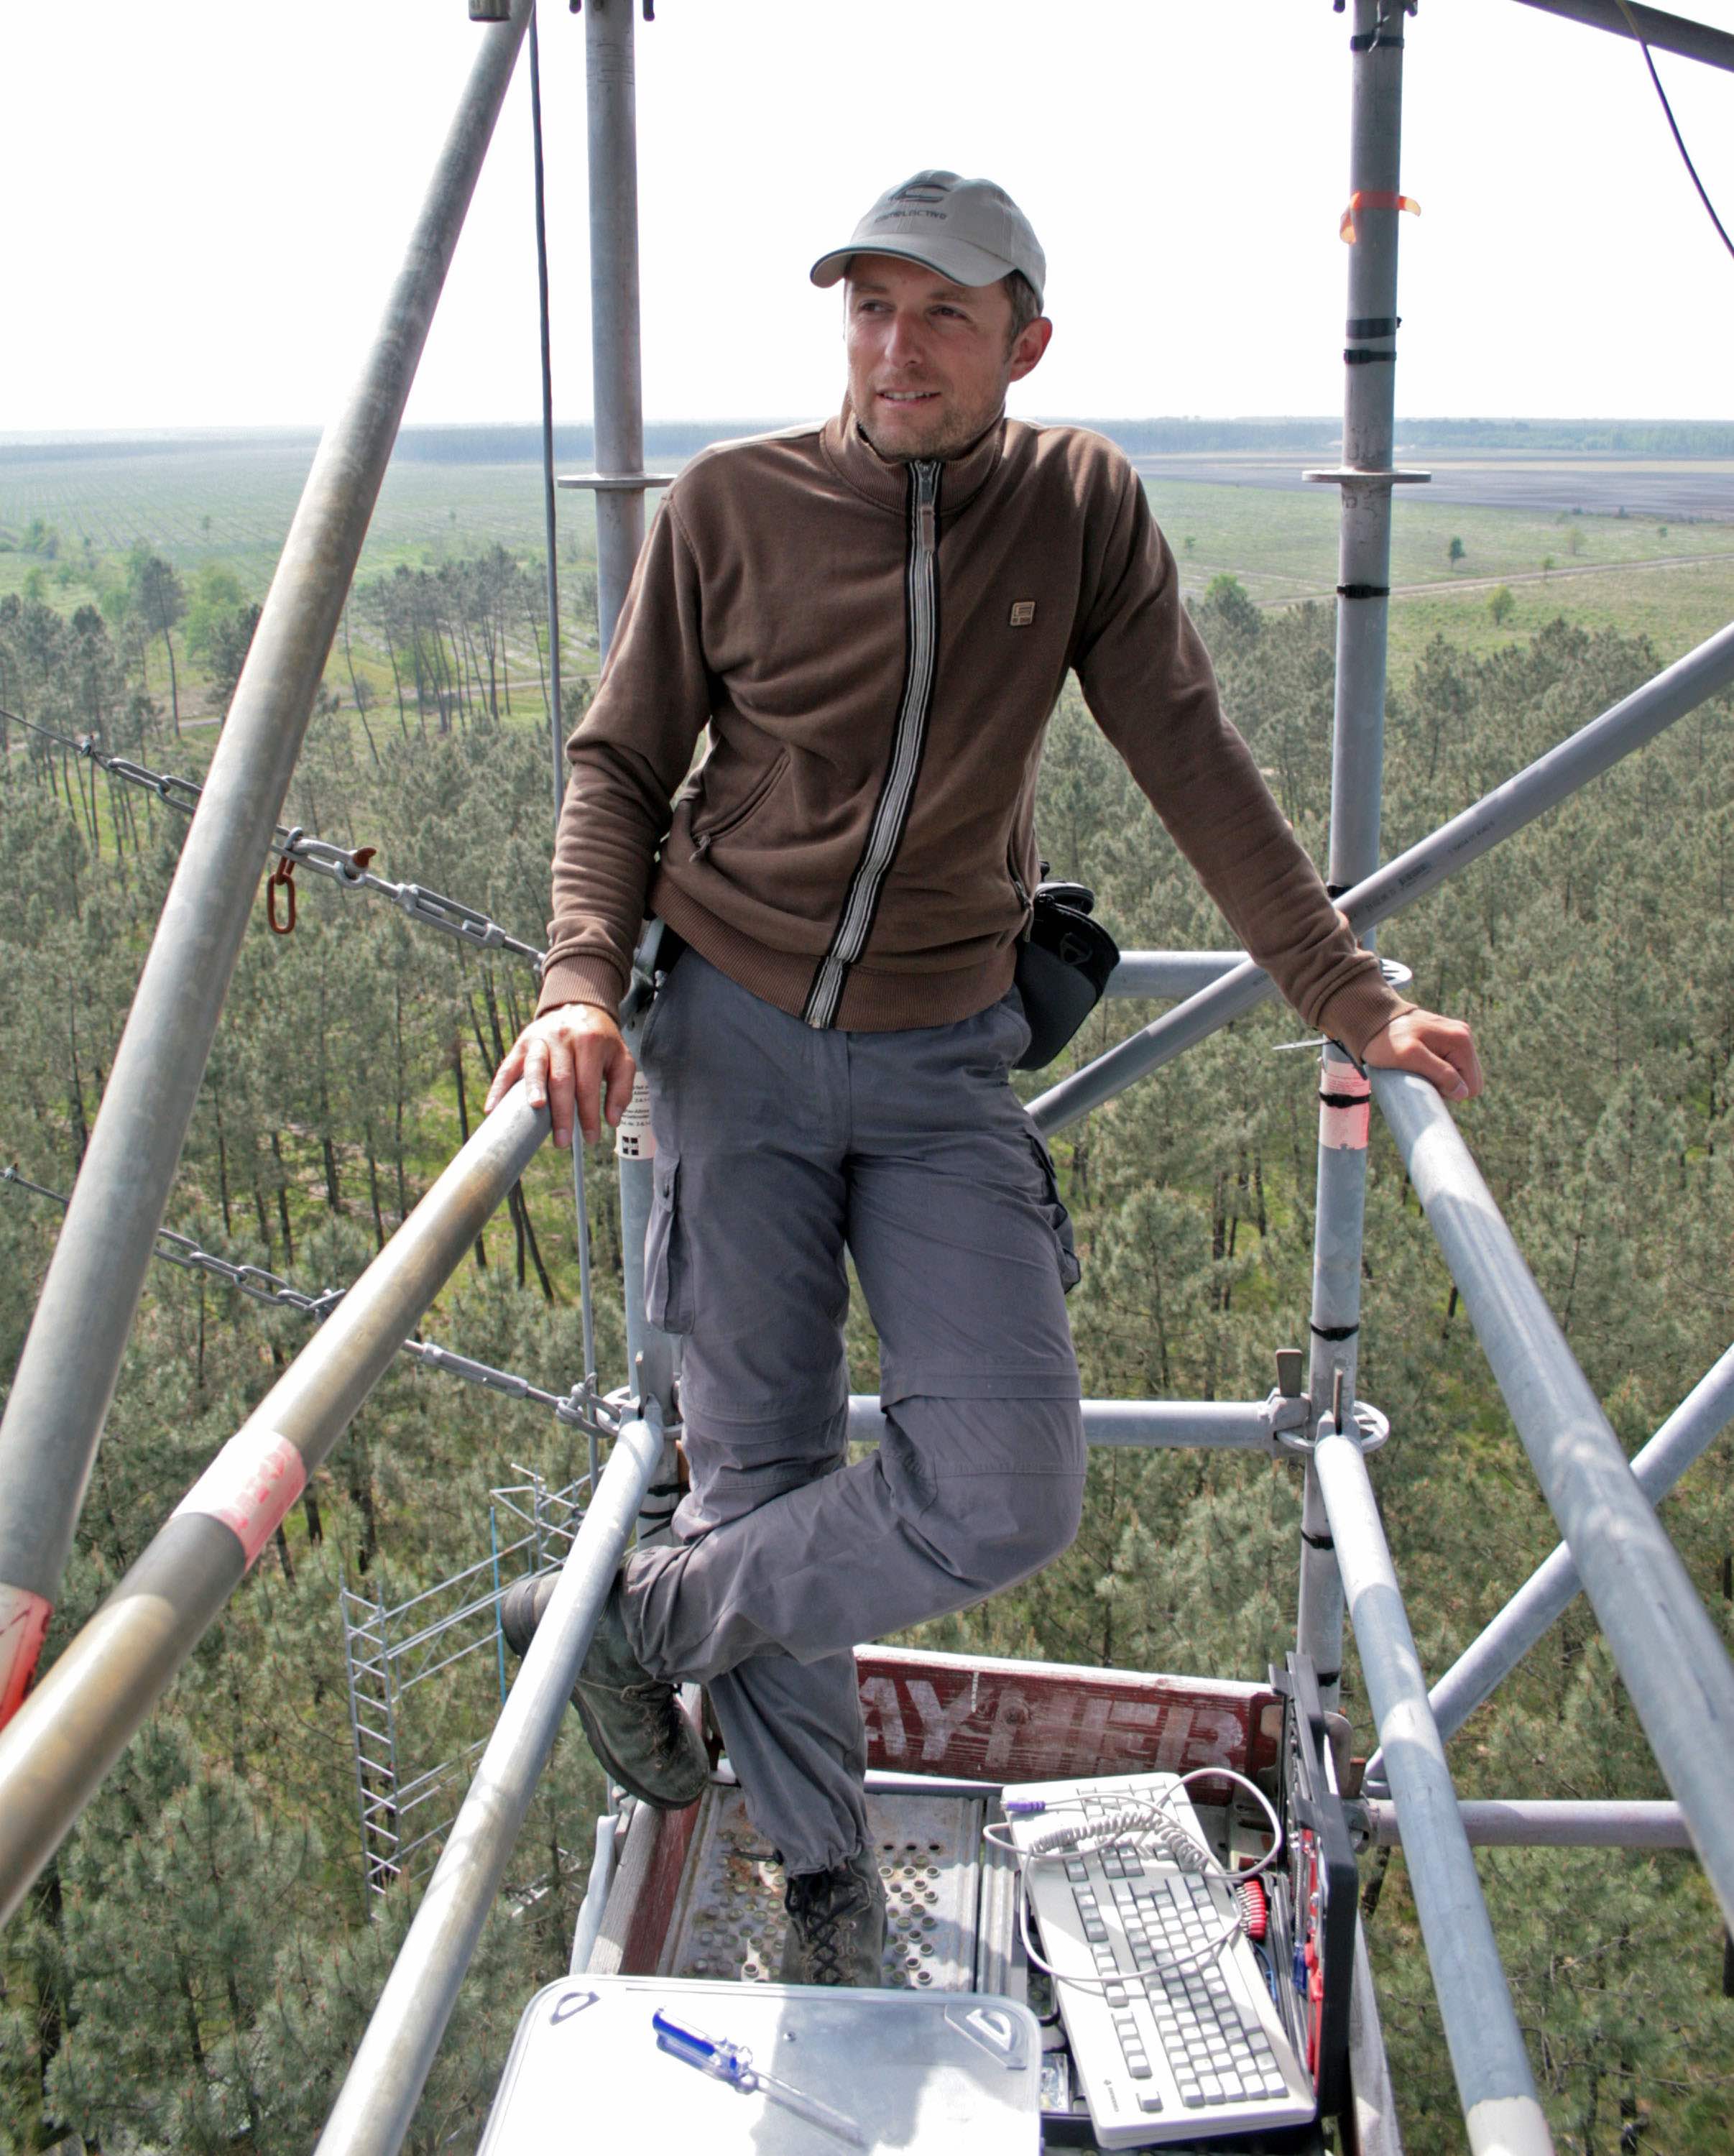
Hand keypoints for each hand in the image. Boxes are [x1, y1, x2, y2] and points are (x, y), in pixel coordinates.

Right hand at [484, 1003, 636, 1149]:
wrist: (579, 1006)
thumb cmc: (601, 1040)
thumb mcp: (621, 1059)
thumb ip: (621, 1089)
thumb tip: (612, 1120)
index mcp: (589, 1042)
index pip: (588, 1085)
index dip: (588, 1114)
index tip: (590, 1138)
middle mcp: (563, 1038)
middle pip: (561, 1079)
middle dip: (562, 1113)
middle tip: (562, 1141)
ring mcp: (540, 1040)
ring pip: (534, 1067)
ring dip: (533, 1090)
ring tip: (536, 1111)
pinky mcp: (521, 1043)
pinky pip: (508, 1066)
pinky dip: (498, 1088)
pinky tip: (493, 1108)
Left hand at [1361, 1008, 1483, 1102]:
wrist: (1372, 1018)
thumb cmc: (1387, 1039)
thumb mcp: (1410, 1057)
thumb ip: (1439, 1072)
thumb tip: (1462, 1092)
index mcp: (1461, 1040)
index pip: (1471, 1086)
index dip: (1449, 1091)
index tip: (1424, 1078)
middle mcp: (1463, 1036)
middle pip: (1467, 1081)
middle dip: (1445, 1085)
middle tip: (1420, 1074)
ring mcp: (1455, 1037)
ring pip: (1458, 1075)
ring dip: (1439, 1078)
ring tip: (1417, 1066)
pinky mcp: (1445, 1040)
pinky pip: (1449, 1066)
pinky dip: (1435, 1070)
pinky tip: (1419, 1062)